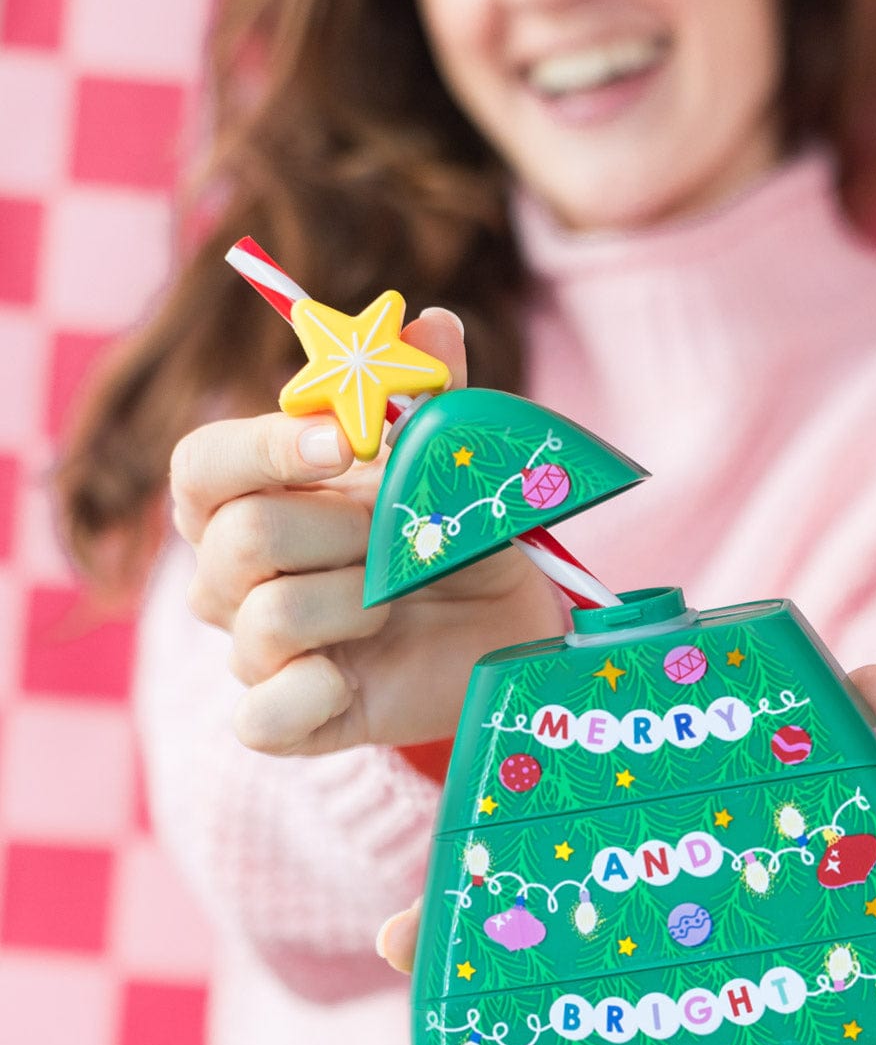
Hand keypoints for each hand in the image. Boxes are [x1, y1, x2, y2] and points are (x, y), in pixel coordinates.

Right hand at [170, 309, 564, 754]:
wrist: (504, 624)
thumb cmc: (453, 530)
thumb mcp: (447, 461)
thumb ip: (431, 396)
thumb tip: (432, 323)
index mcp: (246, 498)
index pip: (202, 466)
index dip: (265, 450)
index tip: (346, 442)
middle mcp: (229, 576)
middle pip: (240, 541)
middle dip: (344, 533)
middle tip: (403, 537)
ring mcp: (254, 650)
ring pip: (267, 619)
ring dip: (358, 602)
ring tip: (399, 599)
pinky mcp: (285, 720)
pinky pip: (263, 717)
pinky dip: (317, 692)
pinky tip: (360, 675)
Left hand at [375, 662, 875, 971]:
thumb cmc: (606, 986)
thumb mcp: (543, 952)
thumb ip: (478, 933)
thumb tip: (392, 936)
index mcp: (715, 817)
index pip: (769, 743)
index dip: (815, 702)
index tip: (854, 673)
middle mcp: (782, 850)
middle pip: (850, 782)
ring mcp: (827, 909)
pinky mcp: (861, 977)